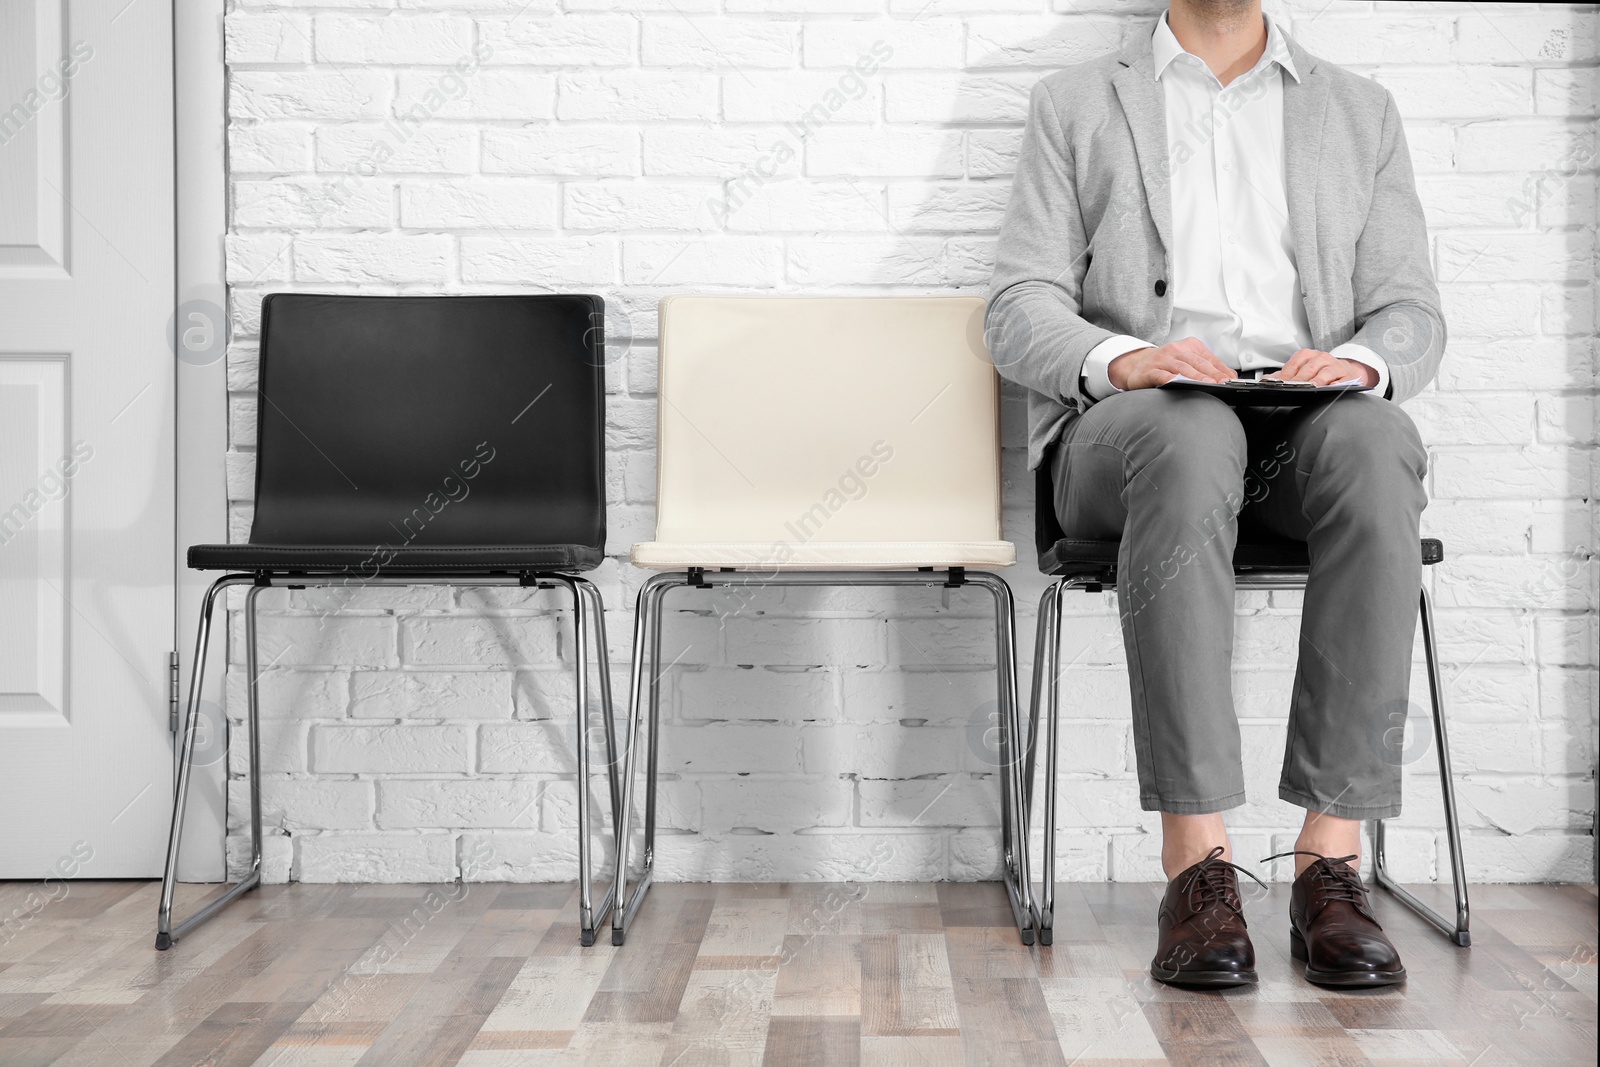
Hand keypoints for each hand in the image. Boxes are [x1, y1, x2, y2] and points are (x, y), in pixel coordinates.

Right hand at [1108, 337, 1234, 389]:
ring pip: (1182, 368)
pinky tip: (1179, 384)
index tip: (1230, 379)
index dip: (1220, 369)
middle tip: (1223, 382)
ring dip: (1196, 376)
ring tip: (1207, 384)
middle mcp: (1175, 350)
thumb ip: (1206, 367)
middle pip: (1197, 362)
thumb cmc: (1165, 365)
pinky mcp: (1150, 370)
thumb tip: (1229, 376)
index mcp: (1188, 346)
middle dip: (1212, 373)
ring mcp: (1162, 359)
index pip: (1208, 358)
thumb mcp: (1187, 361)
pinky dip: (1171, 380)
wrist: (1136, 365)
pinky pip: (1162, 375)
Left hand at [1272, 349, 1377, 387]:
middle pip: (1307, 369)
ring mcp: (1335, 366)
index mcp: (1308, 355)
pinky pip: (1341, 380)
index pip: (1294, 364)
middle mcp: (1321, 358)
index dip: (1286, 375)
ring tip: (1310, 388)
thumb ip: (1285, 374)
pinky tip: (1331, 388)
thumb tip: (1267, 379)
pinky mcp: (1347, 376)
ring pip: (1324, 373)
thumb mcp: (1303, 369)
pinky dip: (1336, 384)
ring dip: (1316, 381)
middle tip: (1291, 389)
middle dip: (1299, 381)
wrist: (1347, 370)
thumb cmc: (1321, 370)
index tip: (1280, 385)